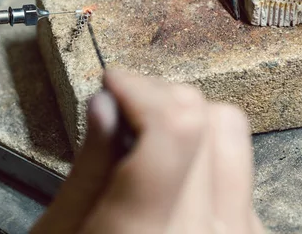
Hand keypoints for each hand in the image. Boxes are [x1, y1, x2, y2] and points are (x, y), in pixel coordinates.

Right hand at [32, 70, 264, 232]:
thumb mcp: (62, 232)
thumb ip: (90, 167)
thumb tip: (107, 102)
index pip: (176, 126)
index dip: (139, 88)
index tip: (111, 82)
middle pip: (208, 118)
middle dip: (157, 96)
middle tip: (121, 105)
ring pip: (232, 134)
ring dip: (187, 117)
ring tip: (146, 132)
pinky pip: (239, 165)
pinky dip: (203, 150)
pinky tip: (171, 170)